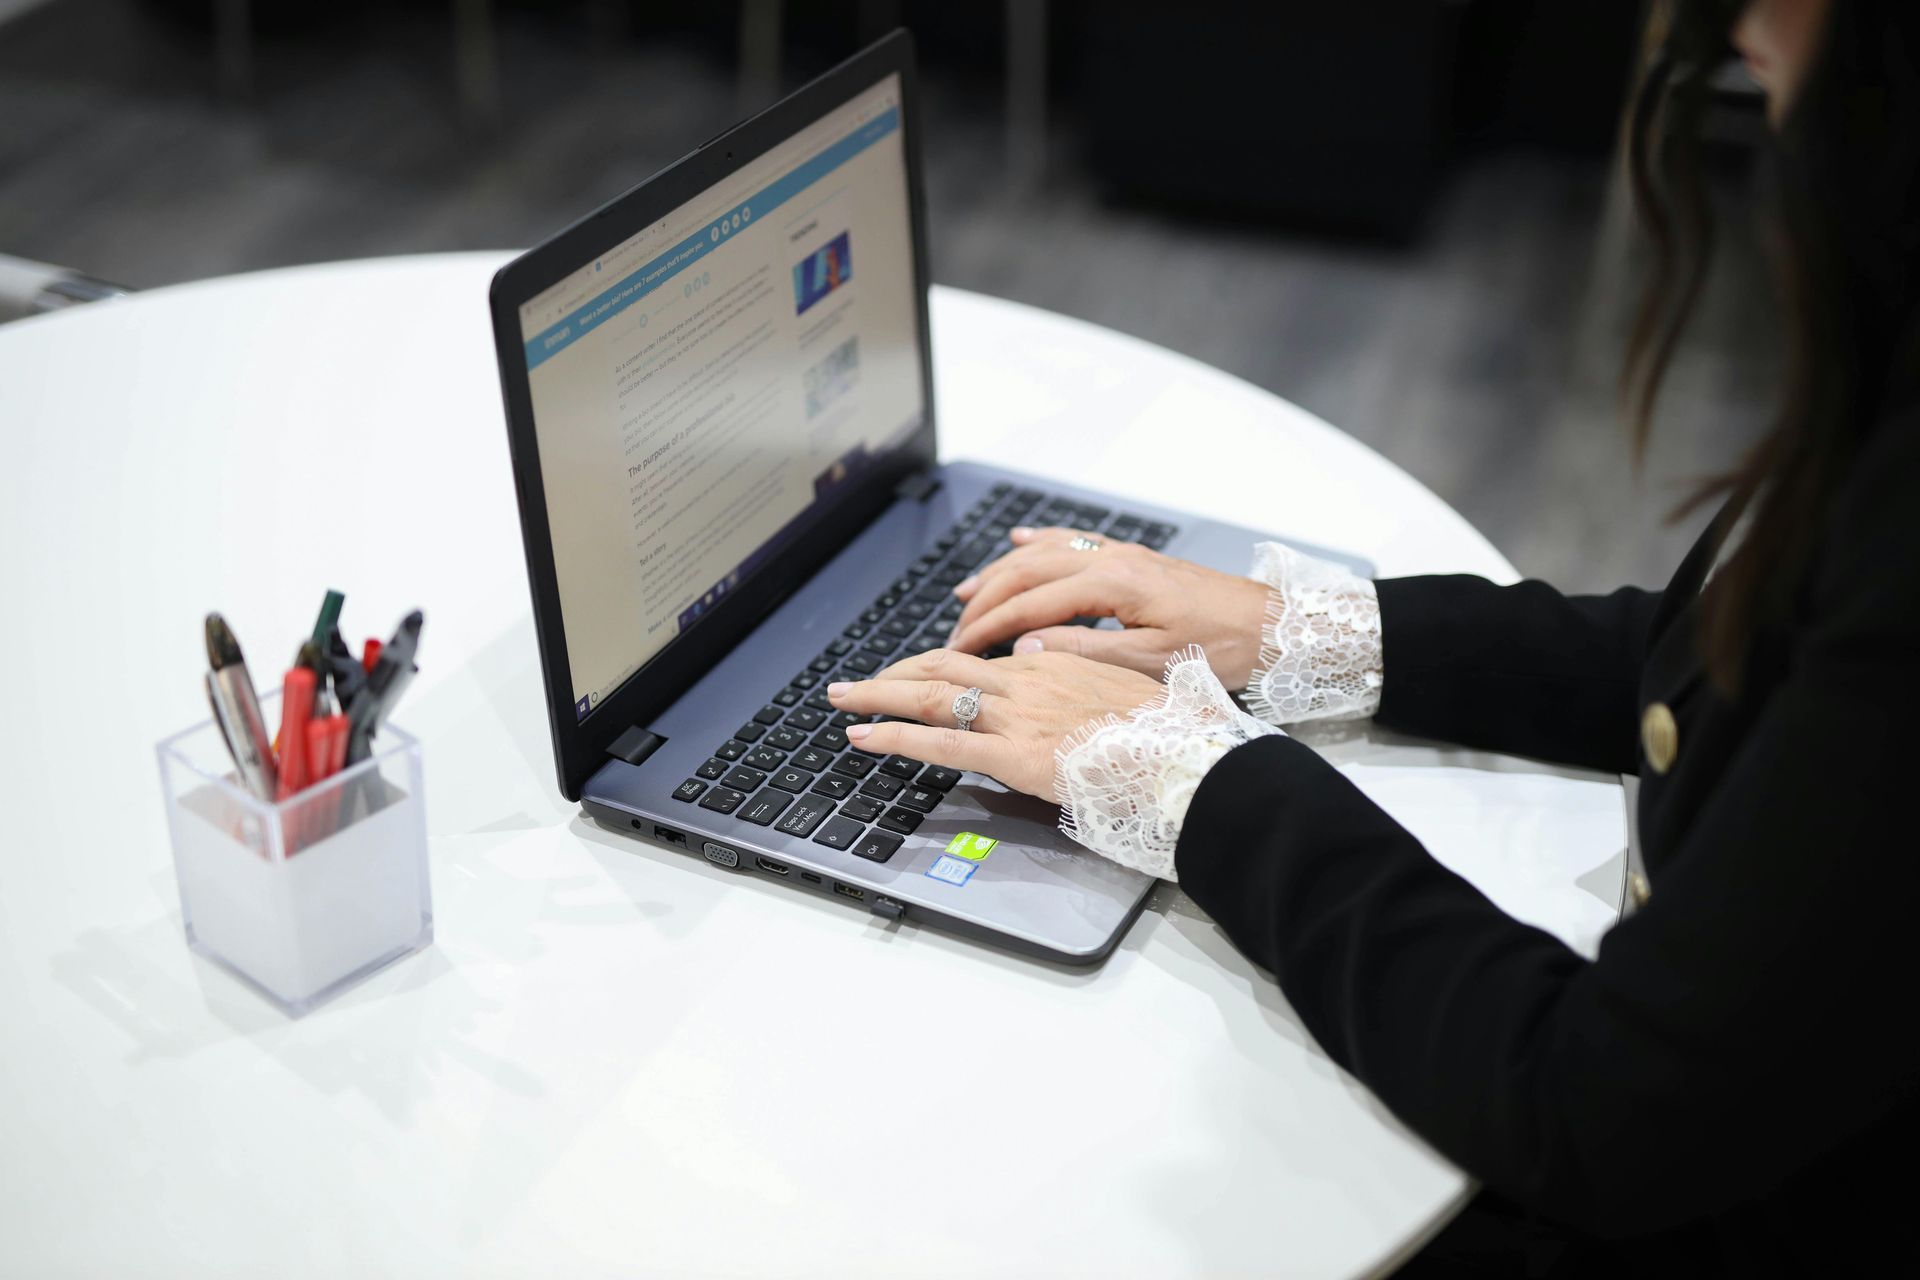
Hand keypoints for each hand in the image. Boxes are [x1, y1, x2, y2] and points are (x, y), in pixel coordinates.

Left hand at [827, 647, 1164, 800]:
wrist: (1188, 757)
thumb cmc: (1167, 729)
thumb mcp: (1123, 680)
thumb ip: (1075, 662)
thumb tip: (1030, 648)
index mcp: (1054, 662)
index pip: (980, 657)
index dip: (935, 662)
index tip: (908, 672)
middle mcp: (1028, 680)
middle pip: (942, 665)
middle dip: (891, 672)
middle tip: (852, 683)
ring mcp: (1018, 716)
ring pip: (932, 696)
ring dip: (878, 696)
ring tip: (840, 700)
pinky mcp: (1015, 754)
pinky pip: (941, 743)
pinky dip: (895, 737)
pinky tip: (864, 738)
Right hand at [948, 527, 1268, 688]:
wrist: (1272, 625)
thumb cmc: (1221, 646)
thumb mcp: (1150, 662)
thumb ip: (1085, 652)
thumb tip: (1026, 648)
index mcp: (1112, 584)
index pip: (1030, 603)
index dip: (988, 627)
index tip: (959, 649)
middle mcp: (1111, 560)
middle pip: (1027, 572)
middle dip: (985, 601)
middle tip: (954, 631)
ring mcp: (1122, 555)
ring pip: (1044, 554)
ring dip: (1002, 572)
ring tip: (967, 592)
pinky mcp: (1134, 559)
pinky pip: (1075, 542)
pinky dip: (1041, 542)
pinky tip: (1019, 541)